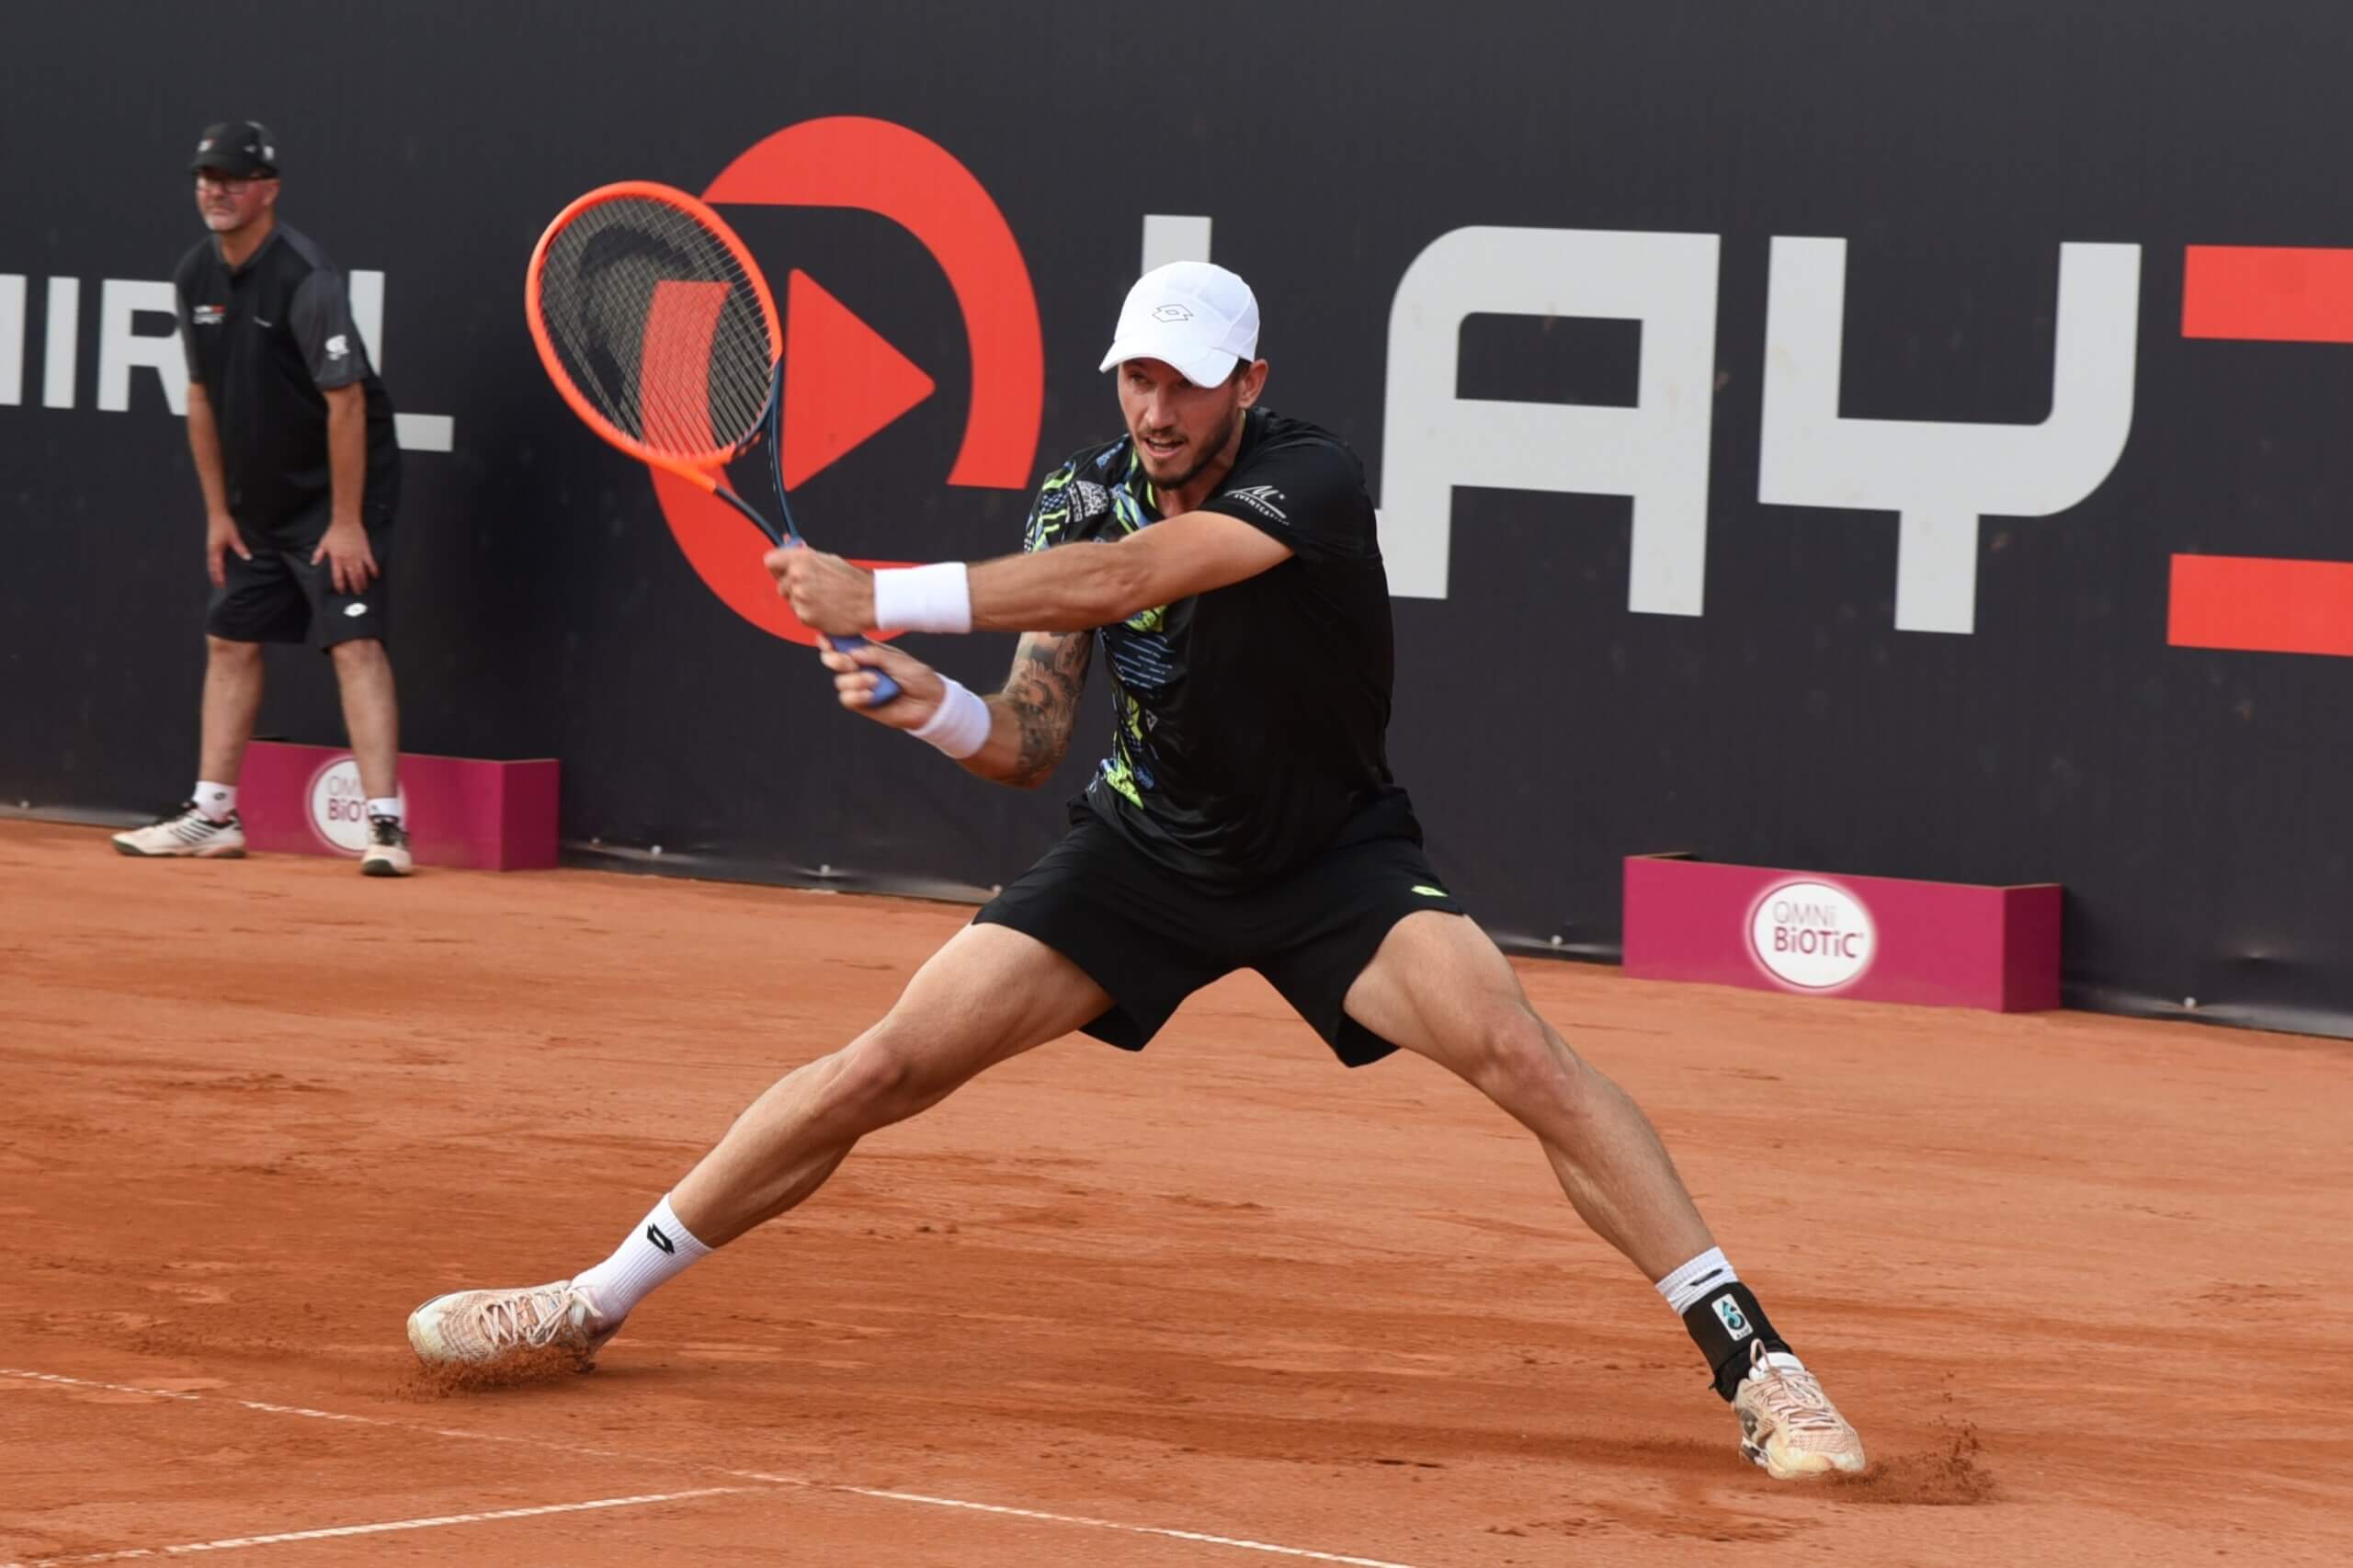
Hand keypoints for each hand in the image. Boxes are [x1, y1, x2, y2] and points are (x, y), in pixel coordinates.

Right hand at [206, 512, 250, 588]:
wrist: (217, 514)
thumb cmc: (224, 524)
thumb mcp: (234, 536)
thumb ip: (241, 548)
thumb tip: (248, 558)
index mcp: (215, 550)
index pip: (217, 567)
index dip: (220, 576)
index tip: (222, 584)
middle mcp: (211, 550)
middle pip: (211, 567)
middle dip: (215, 577)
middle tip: (219, 586)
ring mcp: (210, 548)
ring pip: (210, 564)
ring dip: (214, 572)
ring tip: (217, 580)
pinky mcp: (212, 546)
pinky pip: (212, 559)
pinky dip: (214, 566)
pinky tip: (218, 568)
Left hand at [311, 517, 377, 595]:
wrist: (346, 523)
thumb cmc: (334, 532)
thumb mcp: (323, 543)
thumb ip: (318, 554)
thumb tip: (313, 563)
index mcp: (337, 559)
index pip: (338, 576)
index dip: (340, 585)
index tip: (342, 591)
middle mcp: (348, 559)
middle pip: (352, 577)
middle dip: (354, 586)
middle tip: (356, 593)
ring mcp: (358, 556)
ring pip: (361, 573)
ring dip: (363, 582)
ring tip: (364, 588)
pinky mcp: (366, 552)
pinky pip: (371, 564)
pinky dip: (374, 571)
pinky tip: (375, 576)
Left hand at [766, 544, 874, 635]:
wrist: (872, 601)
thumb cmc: (854, 580)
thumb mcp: (829, 559)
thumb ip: (805, 557)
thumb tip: (790, 546)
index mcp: (802, 559)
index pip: (771, 561)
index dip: (778, 567)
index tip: (784, 571)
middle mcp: (797, 577)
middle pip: (780, 584)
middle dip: (793, 587)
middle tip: (815, 588)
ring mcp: (800, 598)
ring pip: (791, 601)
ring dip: (803, 602)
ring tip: (825, 599)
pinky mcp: (805, 617)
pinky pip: (800, 615)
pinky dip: (810, 614)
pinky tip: (827, 609)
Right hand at [819, 641, 944, 725]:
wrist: (931, 704)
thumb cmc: (919, 678)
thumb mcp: (900, 661)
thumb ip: (877, 656)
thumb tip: (852, 653)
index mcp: (869, 651)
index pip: (843, 642)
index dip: (830, 639)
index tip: (826, 640)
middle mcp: (861, 667)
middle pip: (833, 659)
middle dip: (835, 660)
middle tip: (849, 663)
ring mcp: (860, 685)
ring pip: (840, 681)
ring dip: (854, 680)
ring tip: (875, 681)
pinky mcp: (862, 704)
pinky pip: (846, 699)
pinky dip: (855, 696)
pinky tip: (870, 695)